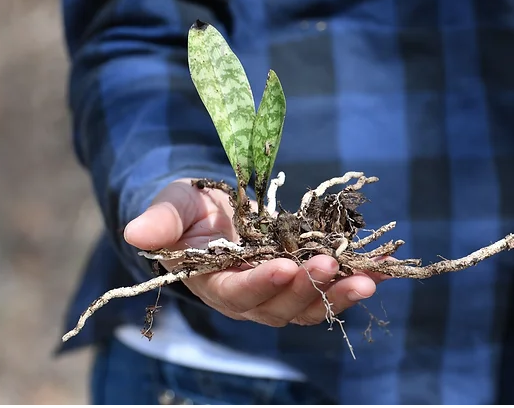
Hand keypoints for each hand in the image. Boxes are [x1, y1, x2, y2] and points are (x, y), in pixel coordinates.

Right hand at [123, 178, 385, 326]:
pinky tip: (378, 274)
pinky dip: (351, 284)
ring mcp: (276, 291)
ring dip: (337, 296)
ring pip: (307, 306)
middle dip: (305, 289)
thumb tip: (135, 233)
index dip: (260, 285)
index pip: (235, 293)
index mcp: (212, 283)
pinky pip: (326, 290)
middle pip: (277, 306)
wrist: (212, 211)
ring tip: (367, 280)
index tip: (284, 266)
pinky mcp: (298, 280)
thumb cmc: (188, 209)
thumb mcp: (173, 207)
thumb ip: (161, 221)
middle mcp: (246, 296)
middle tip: (329, 267)